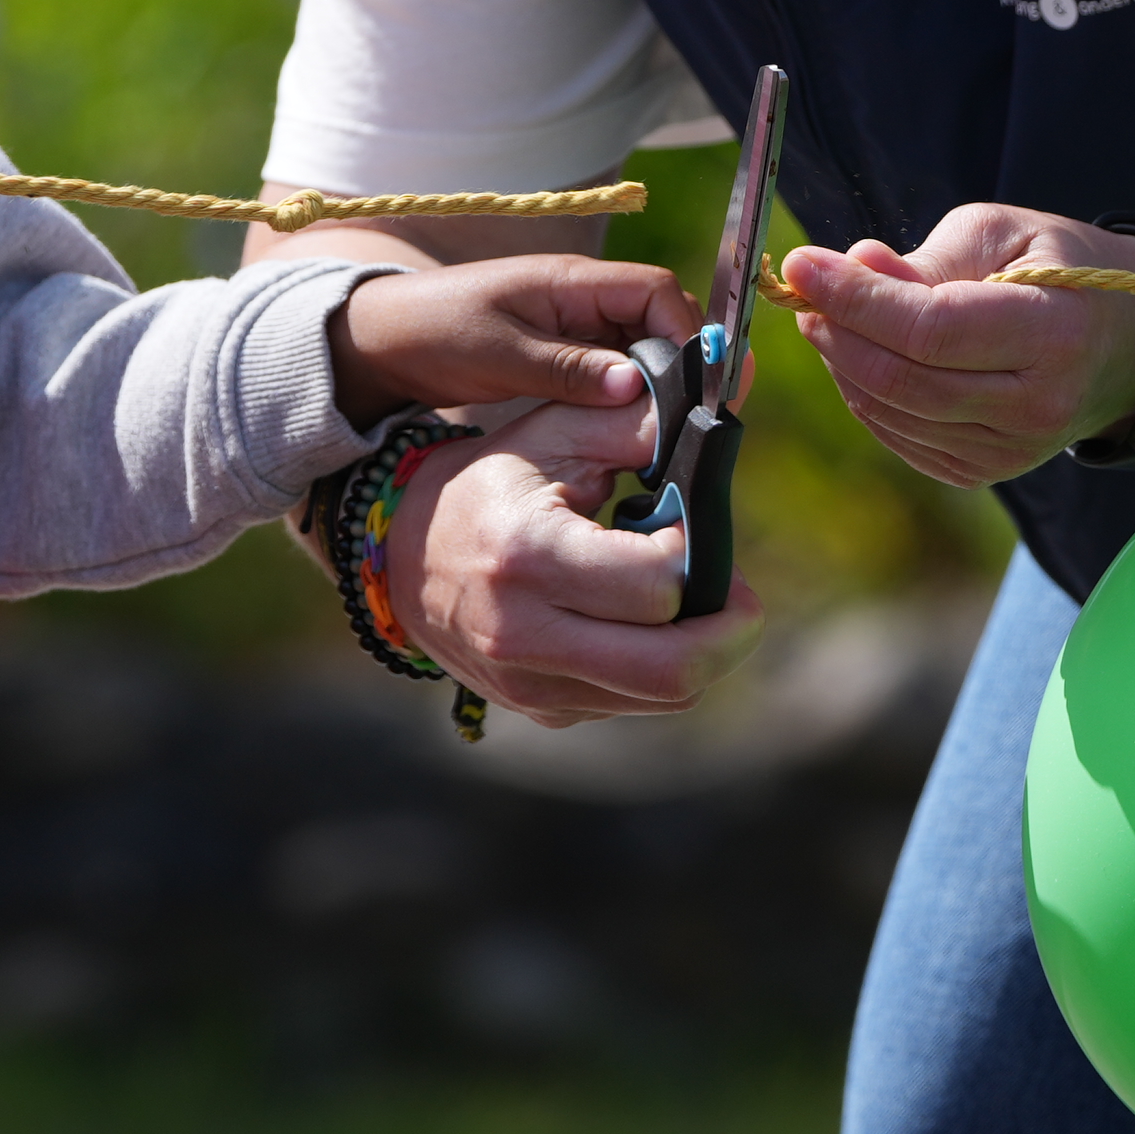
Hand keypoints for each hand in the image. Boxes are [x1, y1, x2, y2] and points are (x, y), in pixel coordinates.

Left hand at [326, 253, 676, 431]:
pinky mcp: (563, 354)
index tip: (698, 384)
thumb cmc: (434, 334)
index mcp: (571, 281)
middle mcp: (582, 298)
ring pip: (641, 348)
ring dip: (657, 384)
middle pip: (660, 319)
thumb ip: (567, 369)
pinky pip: (613, 369)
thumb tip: (635, 386)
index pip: (656, 292)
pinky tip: (634, 430)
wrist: (383, 342)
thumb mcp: (501, 356)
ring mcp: (574, 326)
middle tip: (695, 419)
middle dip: (682, 363)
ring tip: (669, 431)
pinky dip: (629, 395)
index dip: (686, 332)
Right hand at [372, 393, 757, 725]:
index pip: (659, 586)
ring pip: (667, 697)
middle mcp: (526, 637)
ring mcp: (532, 687)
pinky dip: (657, 666)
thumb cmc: (488, 486)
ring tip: (679, 596)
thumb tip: (717, 420)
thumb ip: (634, 425)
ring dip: (699, 648)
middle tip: (733, 589)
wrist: (402, 559)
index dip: (696, 553)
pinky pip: (634, 703)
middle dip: (730, 630)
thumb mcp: (550, 434)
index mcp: (528, 558)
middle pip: (674, 671)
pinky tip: (636, 621)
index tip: (688, 524)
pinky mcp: (544, 713)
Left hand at [778, 206, 1134, 488]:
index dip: (856, 299)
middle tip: (806, 288)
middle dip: (837, 330)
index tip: (804, 263)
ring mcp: (1011, 450)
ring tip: (831, 313)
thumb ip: (927, 259)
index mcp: (1054, 336)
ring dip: (842, 360)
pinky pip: (898, 435)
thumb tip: (852, 266)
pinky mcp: (984, 471)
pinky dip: (864, 393)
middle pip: (902, 378)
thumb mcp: (1005, 234)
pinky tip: (862, 354)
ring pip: (891, 411)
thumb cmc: (1062, 271)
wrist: (1126, 345)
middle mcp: (1036, 407)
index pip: (930, 329)